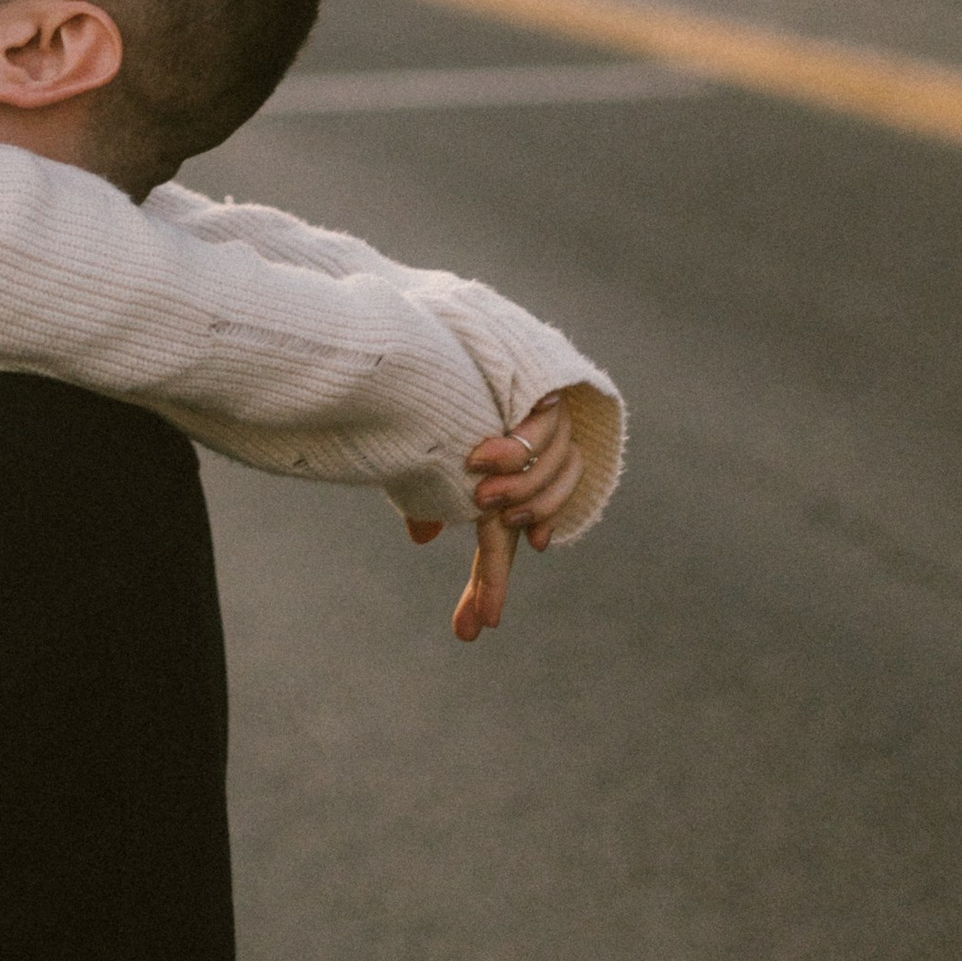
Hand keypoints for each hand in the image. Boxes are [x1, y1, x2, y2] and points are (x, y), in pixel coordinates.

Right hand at [400, 392, 583, 641]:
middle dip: (497, 572)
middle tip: (481, 599)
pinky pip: (540, 439)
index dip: (488, 582)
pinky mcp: (537, 400)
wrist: (440, 331)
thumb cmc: (423, 392)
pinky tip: (483, 461)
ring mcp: (532, 436)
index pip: (494, 543)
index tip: (478, 628)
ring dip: (514, 494)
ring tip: (482, 493)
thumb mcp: (421, 451)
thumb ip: (427, 493)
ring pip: (540, 487)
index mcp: (491, 482)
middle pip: (522, 527)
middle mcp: (518, 466)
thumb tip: (421, 540)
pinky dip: (516, 454)